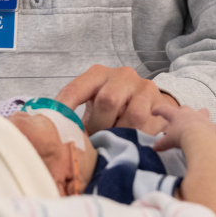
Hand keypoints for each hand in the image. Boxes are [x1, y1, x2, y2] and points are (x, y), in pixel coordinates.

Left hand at [55, 65, 177, 133]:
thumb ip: (78, 118)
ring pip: (132, 115)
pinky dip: (138, 138)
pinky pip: (149, 126)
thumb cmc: (115, 109)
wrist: (152, 105)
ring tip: (115, 141)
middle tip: (96, 141)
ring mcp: (143, 87)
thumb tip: (59, 139)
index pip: (76, 89)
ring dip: (122, 134)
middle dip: (101, 126)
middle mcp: (122, 75)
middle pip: (107, 101)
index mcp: (98, 74)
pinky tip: (132, 142)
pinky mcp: (160, 102)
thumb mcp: (95, 108)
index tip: (55, 126)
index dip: (65, 108)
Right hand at [151, 105, 215, 152]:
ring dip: (201, 114)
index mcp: (176, 115)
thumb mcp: (168, 142)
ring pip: (202, 112)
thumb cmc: (180, 138)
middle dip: (181, 111)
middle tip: (179, 116)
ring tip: (202, 118)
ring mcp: (201, 118)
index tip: (154, 112)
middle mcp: (189, 113)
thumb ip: (161, 144)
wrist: (198, 138)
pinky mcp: (212, 126)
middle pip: (184, 108)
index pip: (164, 110)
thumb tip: (154, 148)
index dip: (158, 110)